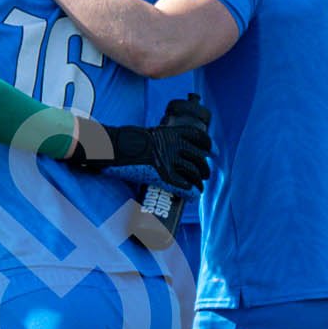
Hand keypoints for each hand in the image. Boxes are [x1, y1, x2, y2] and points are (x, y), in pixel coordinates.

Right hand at [65, 108, 212, 188]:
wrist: (114, 148)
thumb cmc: (124, 142)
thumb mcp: (145, 136)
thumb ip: (155, 142)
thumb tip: (155, 149)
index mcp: (170, 133)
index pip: (198, 137)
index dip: (209, 145)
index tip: (214, 152)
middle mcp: (173, 146)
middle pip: (198, 157)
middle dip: (204, 168)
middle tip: (205, 175)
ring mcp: (169, 161)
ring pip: (193, 172)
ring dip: (199, 182)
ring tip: (199, 188)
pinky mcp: (163, 176)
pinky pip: (183, 185)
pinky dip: (191, 192)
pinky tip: (194, 195)